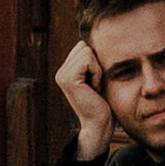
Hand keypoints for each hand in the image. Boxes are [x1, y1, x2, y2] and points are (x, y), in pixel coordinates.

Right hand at [54, 35, 116, 162]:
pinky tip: (94, 88)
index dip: (95, 61)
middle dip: (96, 63)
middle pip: (84, 46)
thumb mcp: (97, 77)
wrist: (99, 125)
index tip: (96, 81)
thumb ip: (92, 62)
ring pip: (86, 51)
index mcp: (66, 71)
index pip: (83, 46)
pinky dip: (97, 73)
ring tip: (95, 86)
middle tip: (95, 84)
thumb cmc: (103, 103)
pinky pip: (88, 60)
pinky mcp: (68, 79)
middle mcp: (61, 72)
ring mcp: (62, 75)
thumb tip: (95, 41)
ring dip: (97, 69)